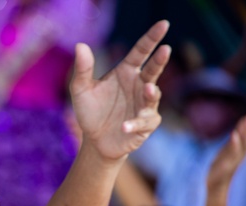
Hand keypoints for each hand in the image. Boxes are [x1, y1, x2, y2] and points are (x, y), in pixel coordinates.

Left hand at [71, 21, 170, 162]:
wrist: (95, 141)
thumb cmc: (91, 112)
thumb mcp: (81, 90)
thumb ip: (82, 69)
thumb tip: (80, 45)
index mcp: (127, 72)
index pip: (141, 51)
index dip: (152, 38)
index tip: (164, 24)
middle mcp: (139, 85)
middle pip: (153, 69)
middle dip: (160, 60)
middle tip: (165, 49)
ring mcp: (145, 104)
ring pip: (152, 95)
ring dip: (150, 93)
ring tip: (147, 88)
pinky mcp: (146, 124)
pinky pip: (144, 122)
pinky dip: (135, 123)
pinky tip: (124, 126)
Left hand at [207, 107, 245, 192]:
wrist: (216, 185)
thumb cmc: (224, 163)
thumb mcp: (232, 147)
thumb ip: (239, 134)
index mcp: (244, 148)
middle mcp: (242, 153)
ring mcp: (235, 159)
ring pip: (243, 144)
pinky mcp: (226, 166)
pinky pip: (231, 153)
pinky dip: (234, 143)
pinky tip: (233, 134)